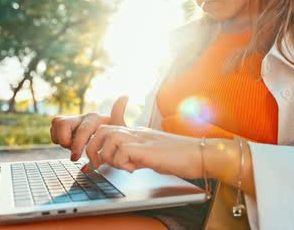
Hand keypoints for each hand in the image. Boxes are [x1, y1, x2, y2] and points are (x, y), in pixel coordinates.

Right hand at [50, 96, 128, 160]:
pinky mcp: (67, 124)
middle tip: (74, 153)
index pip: (81, 130)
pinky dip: (57, 137)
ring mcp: (74, 119)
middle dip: (65, 141)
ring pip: (56, 123)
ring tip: (72, 146)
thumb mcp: (119, 130)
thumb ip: (119, 114)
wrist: (111, 137)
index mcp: (95, 118)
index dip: (76, 145)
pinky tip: (69, 143)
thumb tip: (125, 95)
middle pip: (62, 123)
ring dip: (60, 138)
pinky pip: (53, 127)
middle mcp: (83, 116)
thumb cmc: (115, 136)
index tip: (76, 157)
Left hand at [85, 125, 202, 178]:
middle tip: (98, 165)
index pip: (112, 123)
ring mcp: (142, 138)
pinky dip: (122, 163)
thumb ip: (137, 156)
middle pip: (102, 129)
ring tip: (120, 166)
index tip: (95, 155)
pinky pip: (122, 151)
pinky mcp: (147, 149)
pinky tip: (134, 169)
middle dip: (93, 148)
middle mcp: (137, 132)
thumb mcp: (152, 155)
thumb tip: (126, 164)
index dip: (97, 136)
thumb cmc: (180, 157)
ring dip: (108, 155)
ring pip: (109, 137)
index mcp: (138, 133)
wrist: (200, 154)